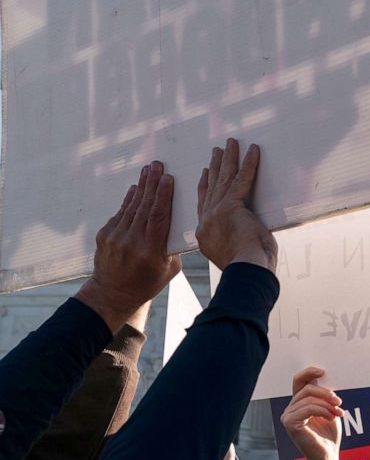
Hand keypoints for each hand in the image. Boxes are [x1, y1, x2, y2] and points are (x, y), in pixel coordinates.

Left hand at [75, 162, 181, 331]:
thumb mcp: (169, 270)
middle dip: (152, 183)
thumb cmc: (146, 283)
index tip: (168, 178)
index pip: (158, 216)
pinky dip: (129, 200)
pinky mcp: (105, 235)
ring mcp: (116, 237)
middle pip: (144, 206)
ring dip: (141, 187)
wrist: (112, 294)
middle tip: (157, 165)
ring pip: (132, 207)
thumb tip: (175, 223)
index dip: (163, 195)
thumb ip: (172, 246)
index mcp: (150, 250)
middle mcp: (131, 241)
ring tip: (148, 170)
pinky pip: (121, 213)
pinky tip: (136, 188)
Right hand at [195, 139, 276, 271]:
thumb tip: (246, 233)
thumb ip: (235, 238)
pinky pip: (242, 180)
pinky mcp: (232, 207)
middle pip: (211, 187)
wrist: (247, 272)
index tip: (203, 174)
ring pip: (223, 179)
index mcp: (205, 234)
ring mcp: (216, 213)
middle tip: (216, 151)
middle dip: (214, 167)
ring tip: (230, 144)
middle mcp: (206, 221)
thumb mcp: (235, 252)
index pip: (203, 204)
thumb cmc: (248, 268)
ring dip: (229, 159)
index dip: (204, 187)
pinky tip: (252, 150)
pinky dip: (249, 164)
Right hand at [280, 367, 344, 459]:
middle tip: (339, 402)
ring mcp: (288, 416)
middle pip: (307, 389)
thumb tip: (323, 378)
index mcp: (299, 403)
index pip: (299, 381)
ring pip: (309, 398)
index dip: (308, 372)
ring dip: (327, 404)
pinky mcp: (290, 423)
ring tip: (338, 412)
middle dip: (326, 393)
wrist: (327, 455)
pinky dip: (323, 410)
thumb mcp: (329, 409)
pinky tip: (331, 417)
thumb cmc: (329, 434)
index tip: (322, 371)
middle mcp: (291, 408)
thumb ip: (324, 395)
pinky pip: (308, 408)